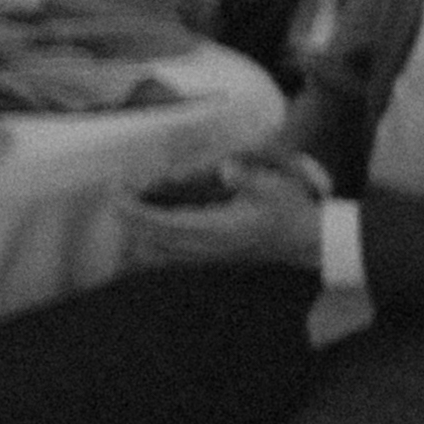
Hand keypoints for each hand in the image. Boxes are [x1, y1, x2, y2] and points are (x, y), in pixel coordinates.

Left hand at [121, 162, 322, 266]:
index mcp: (219, 230)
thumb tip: (226, 168)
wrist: (306, 242)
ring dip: (139, 230)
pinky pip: (171, 253)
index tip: (119, 193)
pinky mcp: (209, 255)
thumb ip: (248, 178)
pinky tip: (146, 225)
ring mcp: (207, 255)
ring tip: (127, 206)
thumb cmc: (291, 211)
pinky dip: (153, 238)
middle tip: (117, 193)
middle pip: (154, 240)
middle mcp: (207, 247)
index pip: (166, 224)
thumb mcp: (276, 188)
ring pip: (159, 250)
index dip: (139, 211)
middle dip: (131, 219)